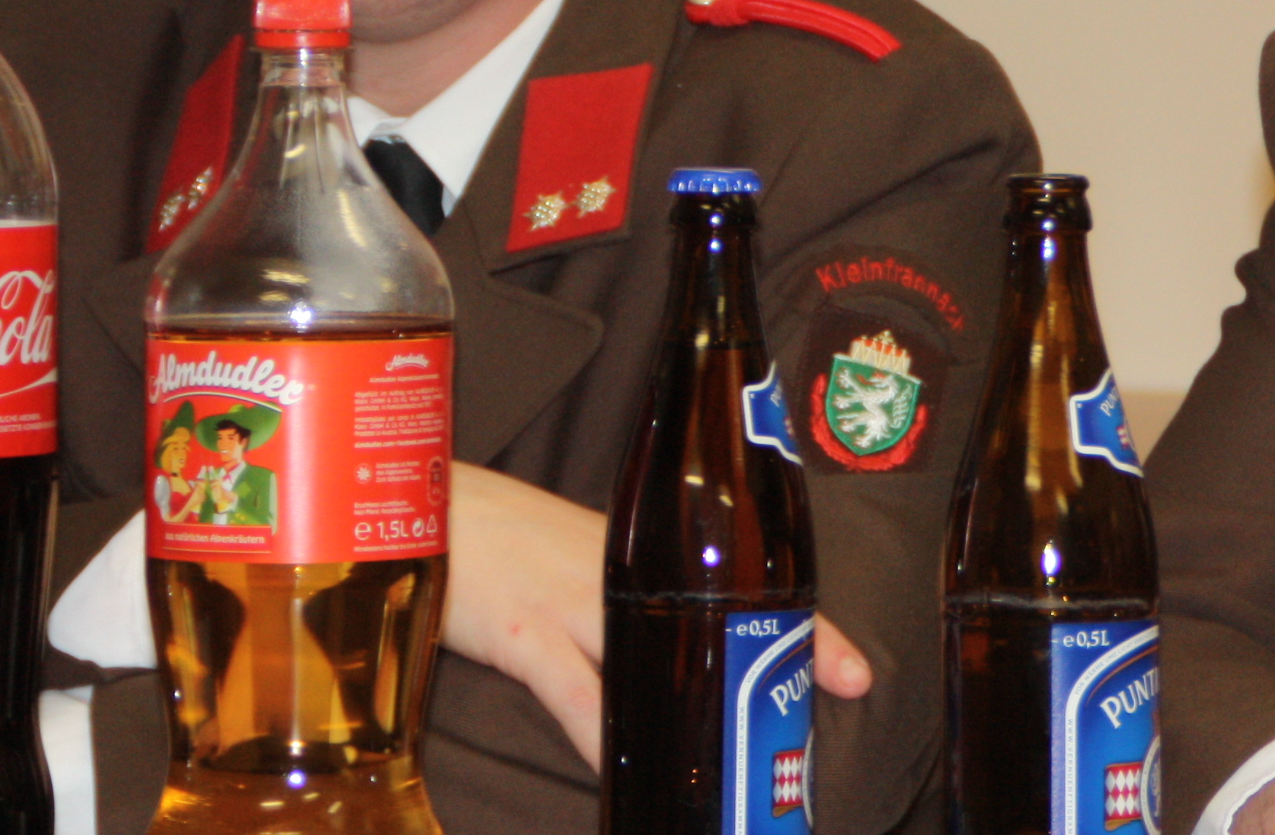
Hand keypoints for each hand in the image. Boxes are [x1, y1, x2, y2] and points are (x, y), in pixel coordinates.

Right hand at [441, 463, 873, 770]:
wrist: (415, 502)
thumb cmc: (491, 533)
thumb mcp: (572, 554)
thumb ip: (619, 595)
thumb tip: (660, 648)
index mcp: (641, 554)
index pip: (741, 589)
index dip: (806, 628)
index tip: (859, 672)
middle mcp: (622, 573)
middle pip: (721, 622)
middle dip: (779, 667)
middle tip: (828, 712)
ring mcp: (574, 601)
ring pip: (658, 667)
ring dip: (696, 721)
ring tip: (735, 773)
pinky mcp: (523, 629)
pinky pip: (575, 694)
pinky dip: (600, 738)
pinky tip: (622, 772)